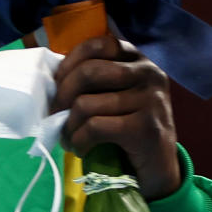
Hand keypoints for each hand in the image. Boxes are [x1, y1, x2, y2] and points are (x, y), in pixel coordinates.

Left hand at [51, 35, 180, 199]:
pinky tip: (81, 149)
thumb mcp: (117, 95)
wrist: (159, 167)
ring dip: (68, 127)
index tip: (58, 83)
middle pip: (88, 72)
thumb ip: (95, 80)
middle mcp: (149, 74)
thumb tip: (51, 80)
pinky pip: (95, 127)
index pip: (98, 44)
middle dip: (62, 97)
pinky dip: (79, 141)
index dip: (70, 62)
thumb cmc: (128, 128)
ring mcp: (150, 100)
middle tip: (56, 117)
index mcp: (139, 60)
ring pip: (86, 104)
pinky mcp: (146, 127)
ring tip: (69, 138)